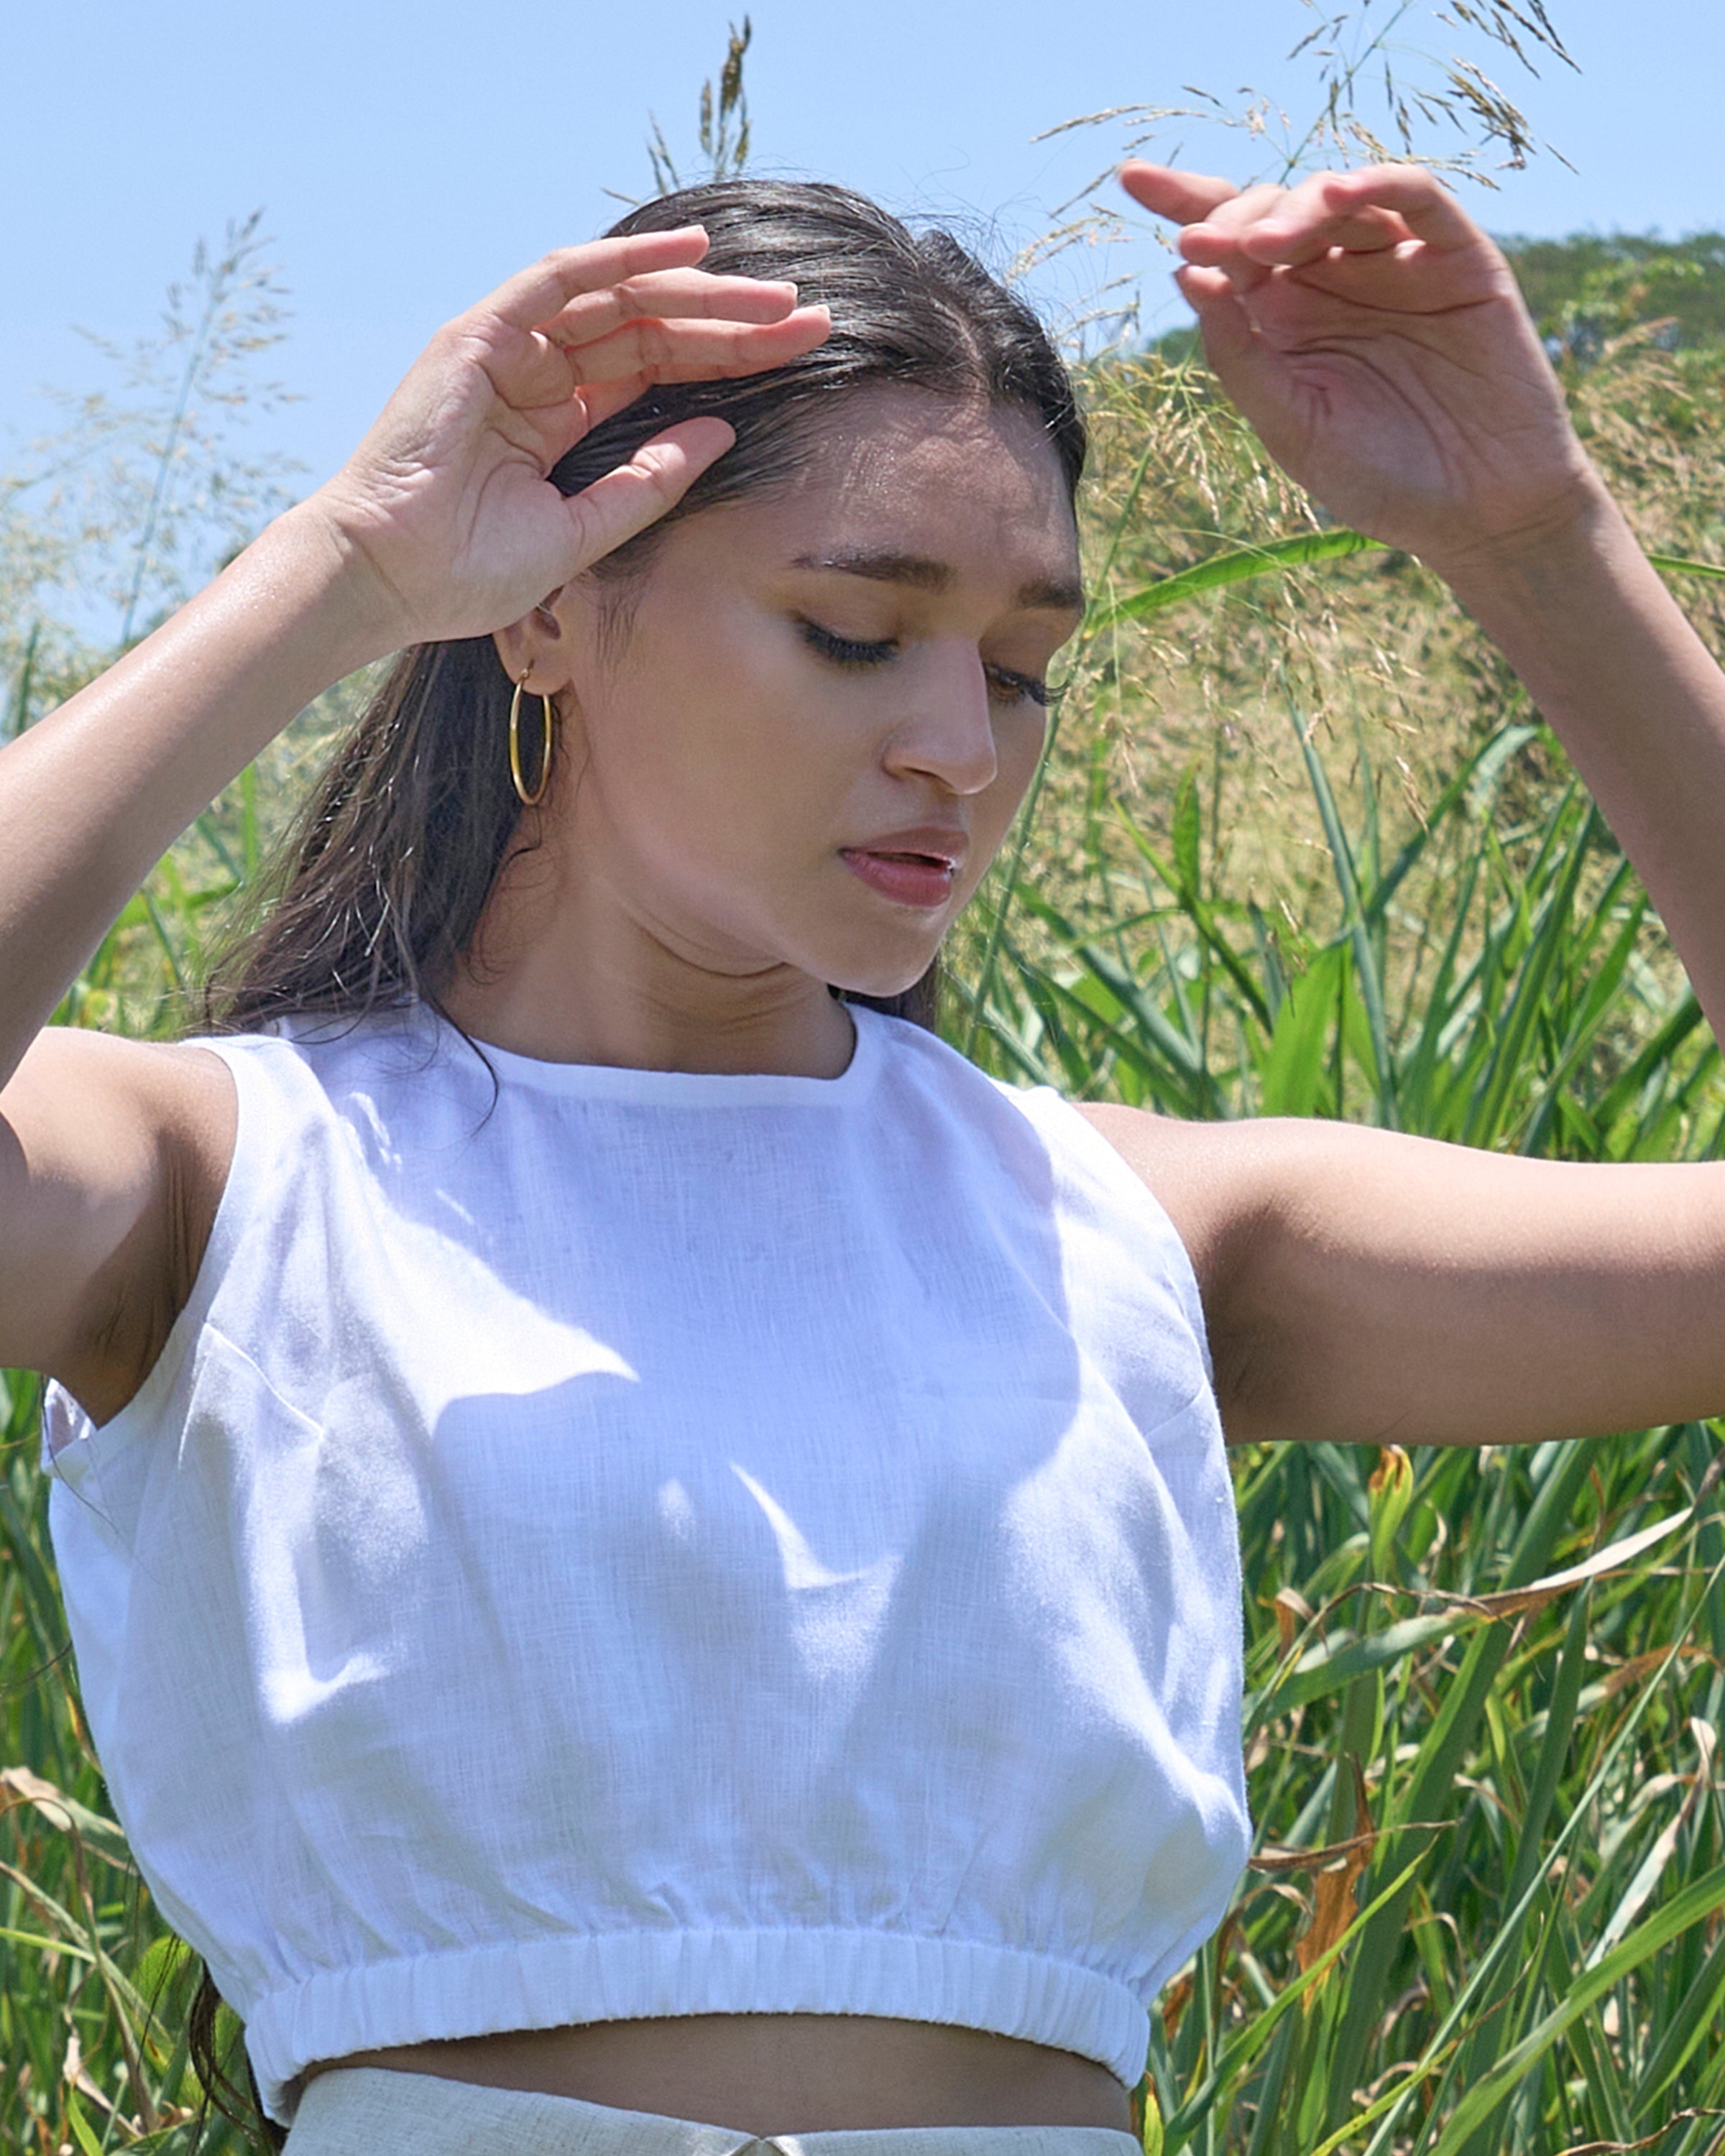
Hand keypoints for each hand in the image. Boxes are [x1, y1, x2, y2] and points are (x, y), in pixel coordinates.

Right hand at [301, 227, 830, 647]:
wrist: (389, 578)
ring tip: (773, 296)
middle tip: (810, 318)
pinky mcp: (481, 335)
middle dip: (733, 322)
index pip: (662, 373)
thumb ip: (649, 481)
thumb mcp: (584, 531)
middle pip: (654, 330)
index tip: (802, 356)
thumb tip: (723, 434)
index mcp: (563, 421)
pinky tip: (691, 252)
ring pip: (622, 300)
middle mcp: (542, 375)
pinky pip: (561, 280)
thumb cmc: (470, 571)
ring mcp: (510, 349)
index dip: (731, 360)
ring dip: (700, 290)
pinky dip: (624, 259)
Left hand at [1119, 162, 1598, 569]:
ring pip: (1338, 197)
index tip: (1131, 180)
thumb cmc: (1380, 479)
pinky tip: (1339, 194)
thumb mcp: (1291, 424)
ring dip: (1294, 208)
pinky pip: (1419, 199)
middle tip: (1204, 244)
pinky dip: (1380, 185)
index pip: (1227, 246)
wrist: (1478, 514)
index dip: (1183, 204)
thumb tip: (1187, 275)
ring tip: (1262, 242)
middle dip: (1232, 217)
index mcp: (1282, 318)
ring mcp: (1395, 263)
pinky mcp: (1458, 258)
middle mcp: (1333, 279)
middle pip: (1273, 211)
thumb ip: (1240, 356)